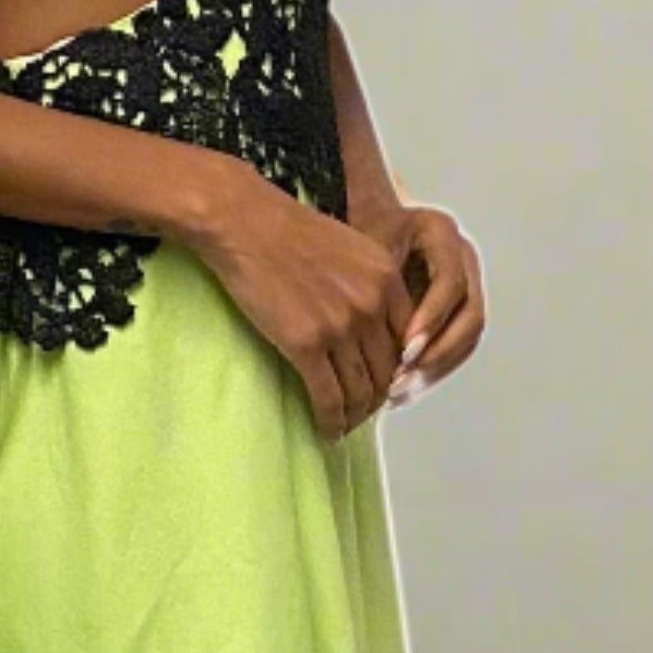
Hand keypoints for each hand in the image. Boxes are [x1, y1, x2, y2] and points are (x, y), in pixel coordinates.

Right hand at [192, 175, 420, 439]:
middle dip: (377, 398)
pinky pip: (329, 397)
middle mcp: (372, 304)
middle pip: (388, 371)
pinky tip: (327, 431)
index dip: (397, 370)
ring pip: (361, 390)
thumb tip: (371, 327)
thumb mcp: (348, 246)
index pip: (408, 341)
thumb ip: (369, 283)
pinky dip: (331, 421)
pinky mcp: (306, 343)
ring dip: (355, 416)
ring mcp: (341, 325)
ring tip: (344, 425)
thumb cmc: (286, 230)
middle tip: (362, 412)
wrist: (244, 221)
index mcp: (386, 278)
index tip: (383, 384)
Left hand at [350, 198, 485, 404]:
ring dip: (437, 369)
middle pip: (471, 315)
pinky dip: (434, 371)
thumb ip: (376, 286)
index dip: (431, 319)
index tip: (405, 350)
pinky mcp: (462, 310)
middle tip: (402, 378)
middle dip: (438, 353)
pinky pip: (459, 347)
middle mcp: (464, 258)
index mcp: (442, 233)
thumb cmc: (359, 236)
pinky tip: (405, 390)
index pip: (450, 282)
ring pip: (469, 337)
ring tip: (399, 391)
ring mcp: (469, 283)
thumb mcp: (362, 248)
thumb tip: (375, 342)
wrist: (369, 227)